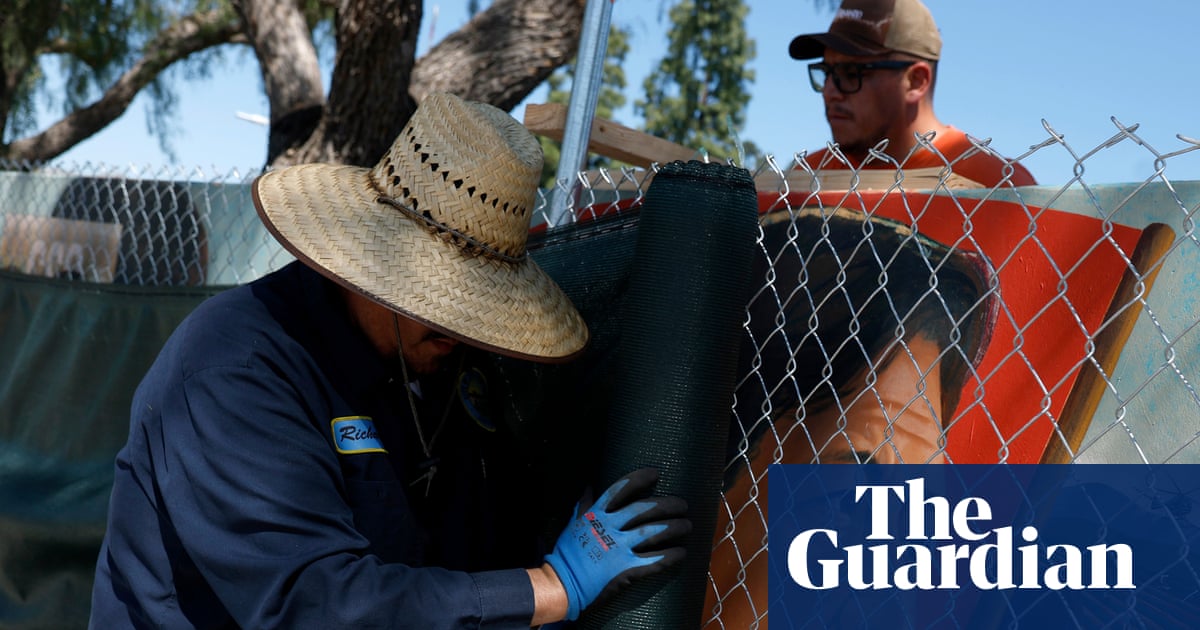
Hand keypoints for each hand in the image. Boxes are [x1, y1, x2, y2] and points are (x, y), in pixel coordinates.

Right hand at [543, 468, 690, 620]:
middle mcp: (610, 527)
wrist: (561, 584)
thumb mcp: (573, 524)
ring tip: (688, 525)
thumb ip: (584, 505)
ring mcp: (619, 548)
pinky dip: (670, 556)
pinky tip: (682, 553)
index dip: (640, 479)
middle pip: (644, 509)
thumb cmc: (566, 554)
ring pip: (653, 532)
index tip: (656, 473)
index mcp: (597, 514)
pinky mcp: (626, 569)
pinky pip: (654, 560)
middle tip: (682, 504)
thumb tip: (589, 486)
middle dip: (667, 504)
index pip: (621, 489)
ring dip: (674, 527)